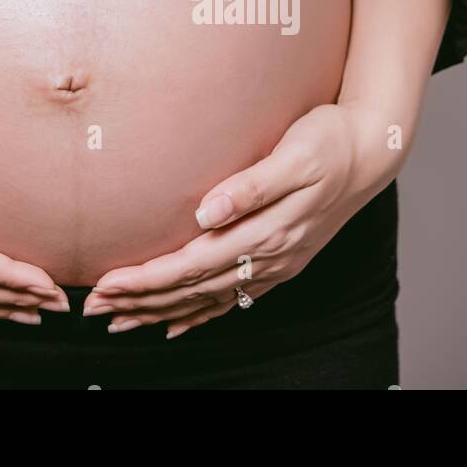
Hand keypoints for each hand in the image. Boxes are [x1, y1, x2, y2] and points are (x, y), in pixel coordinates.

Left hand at [82, 102, 402, 337]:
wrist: (372, 151)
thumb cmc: (328, 142)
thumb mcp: (293, 154)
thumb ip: (250, 186)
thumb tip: (208, 211)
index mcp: (266, 230)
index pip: (192, 263)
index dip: (146, 278)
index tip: (106, 284)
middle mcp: (269, 255)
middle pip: (193, 287)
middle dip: (141, 300)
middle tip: (94, 309)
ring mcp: (277, 262)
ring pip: (208, 297)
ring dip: (162, 311)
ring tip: (121, 321)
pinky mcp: (282, 259)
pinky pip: (234, 297)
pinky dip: (202, 313)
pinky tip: (178, 325)